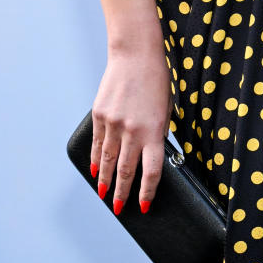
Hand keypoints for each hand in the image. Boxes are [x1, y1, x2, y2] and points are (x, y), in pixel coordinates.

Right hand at [90, 46, 170, 215]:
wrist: (135, 54)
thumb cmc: (157, 80)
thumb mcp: (166, 108)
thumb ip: (159, 132)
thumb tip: (152, 155)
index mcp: (153, 130)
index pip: (151, 171)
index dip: (147, 191)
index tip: (145, 205)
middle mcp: (132, 130)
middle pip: (125, 170)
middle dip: (122, 193)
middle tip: (120, 208)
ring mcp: (113, 123)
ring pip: (107, 160)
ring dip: (105, 181)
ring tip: (105, 194)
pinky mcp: (100, 115)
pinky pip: (97, 144)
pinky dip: (96, 159)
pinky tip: (95, 170)